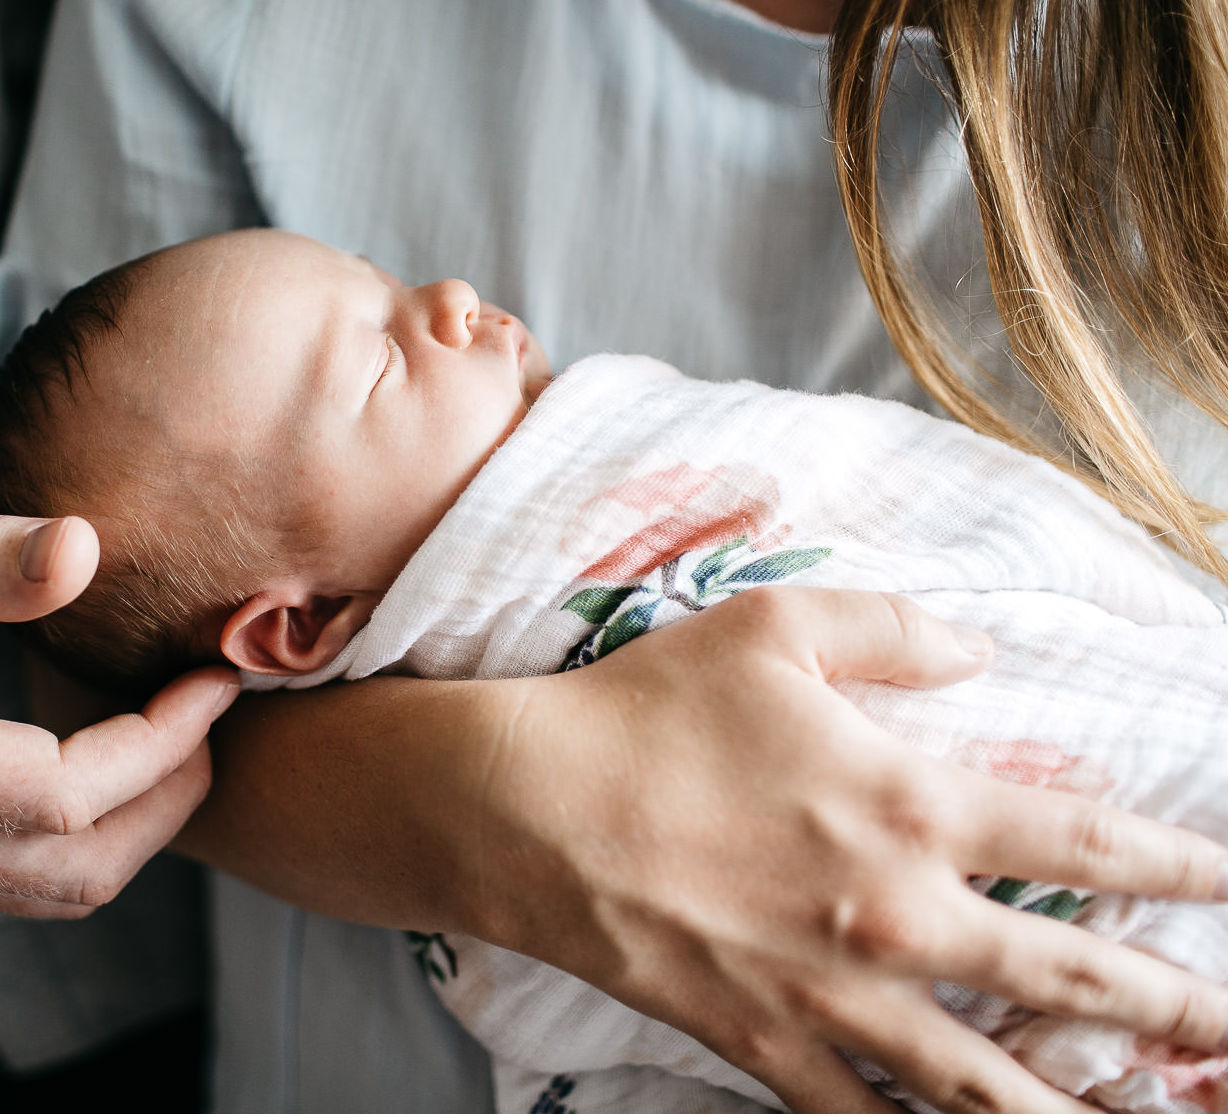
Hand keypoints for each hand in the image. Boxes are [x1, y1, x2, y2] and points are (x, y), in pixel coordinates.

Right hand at [0, 472, 236, 917]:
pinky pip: (23, 877)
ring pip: (56, 890)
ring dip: (143, 825)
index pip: (62, 794)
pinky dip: (95, 835)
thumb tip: (86, 552)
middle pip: (75, 865)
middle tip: (215, 704)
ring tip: (189, 732)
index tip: (212, 677)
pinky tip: (126, 759)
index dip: (160, 745)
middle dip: (171, 794)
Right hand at [465, 587, 1227, 1112]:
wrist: (526, 809)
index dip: (1186, 867)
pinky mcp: (766, 1042)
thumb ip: (896, 626)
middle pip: (1074, 981)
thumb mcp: (774, 624)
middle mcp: (895, 914)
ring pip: (990, 1087)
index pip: (1090, 846)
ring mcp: (834, 995)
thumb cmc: (649, 710)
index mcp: (910, 801)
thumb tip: (983, 649)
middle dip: (1175, 1010)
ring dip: (1077, 1111)